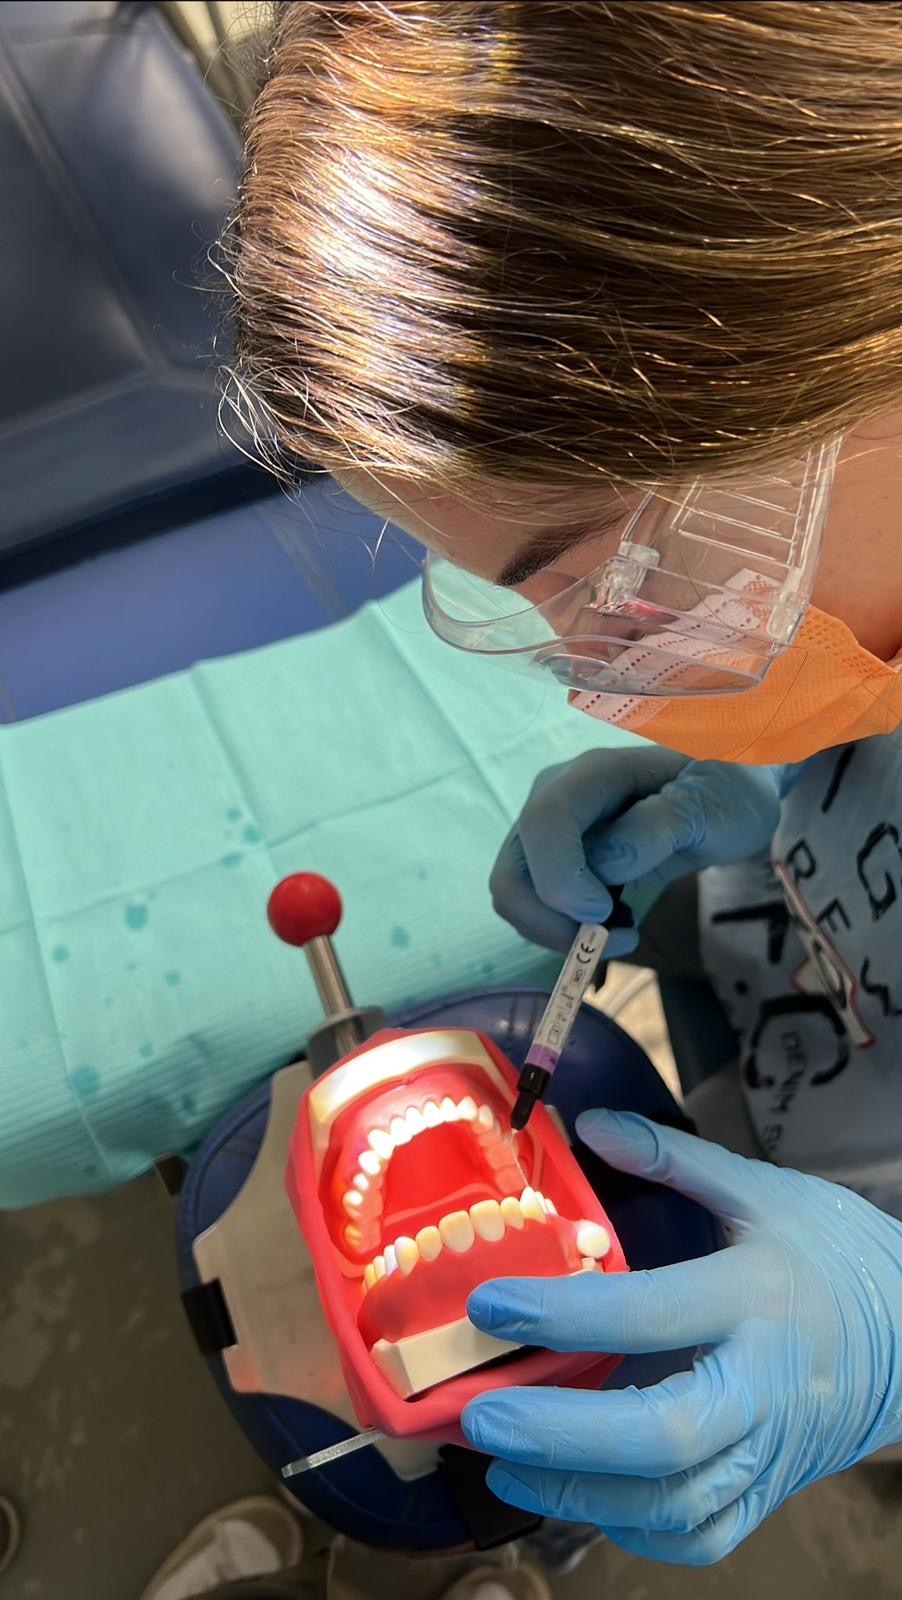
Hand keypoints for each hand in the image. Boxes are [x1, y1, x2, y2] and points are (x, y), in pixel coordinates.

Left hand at [463, 1111, 901, 1565]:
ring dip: (579, 1494)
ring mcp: (769, 1449)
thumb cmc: (829, 1253)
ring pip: (673, 1501)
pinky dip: (635, 1530)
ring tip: (504, 1465)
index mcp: (755, 1297)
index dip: (563, 1312)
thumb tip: (590, 1123)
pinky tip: (577, 1500)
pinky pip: (702, 1534)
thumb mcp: (761, 1189)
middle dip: (561, 1435)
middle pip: (660, 1434)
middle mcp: (762, 1383)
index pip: (650, 1311)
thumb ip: (673, 1157)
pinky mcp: (771, 1490)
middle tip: (480, 1416)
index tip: (489, 1304)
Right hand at [490, 747, 781, 952]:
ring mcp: (549, 830)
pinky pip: (534, 907)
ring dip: (560, 932)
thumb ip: (657, 828)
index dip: (562, 881)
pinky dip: (565, 931)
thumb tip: (603, 865)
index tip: (606, 912)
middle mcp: (555, 797)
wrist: (724, 794)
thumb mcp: (711, 806)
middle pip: (513, 873)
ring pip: (516, 898)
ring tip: (623, 931)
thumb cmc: (724, 791)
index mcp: (594, 773)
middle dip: (552, 922)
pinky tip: (615, 922)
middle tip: (618, 938)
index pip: (544, 823)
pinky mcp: (552, 860)